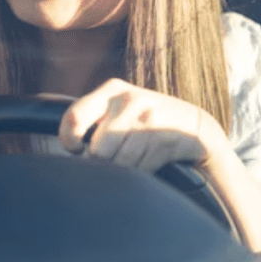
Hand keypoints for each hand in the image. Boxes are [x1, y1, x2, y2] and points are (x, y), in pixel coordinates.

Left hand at [58, 78, 225, 172]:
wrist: (193, 125)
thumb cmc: (144, 119)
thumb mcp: (118, 108)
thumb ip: (91, 118)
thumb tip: (67, 146)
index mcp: (112, 90)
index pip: (74, 117)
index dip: (69, 140)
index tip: (76, 149)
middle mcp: (129, 101)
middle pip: (97, 149)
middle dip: (102, 160)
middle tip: (113, 154)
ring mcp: (149, 119)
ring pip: (118, 162)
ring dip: (123, 167)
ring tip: (133, 156)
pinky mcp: (166, 139)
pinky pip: (140, 169)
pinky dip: (141, 171)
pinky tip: (148, 160)